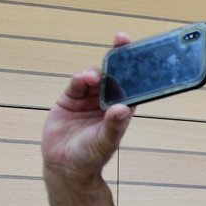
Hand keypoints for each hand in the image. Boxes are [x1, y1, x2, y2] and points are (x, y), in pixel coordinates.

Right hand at [41, 34, 134, 178]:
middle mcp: (106, 102)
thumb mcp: (105, 142)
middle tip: (121, 39)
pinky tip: (82, 79)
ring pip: (95, 77)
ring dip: (96, 72)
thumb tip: (123, 108)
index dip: (136, 68)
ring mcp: (87, 100)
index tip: (140, 51)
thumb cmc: (91, 157)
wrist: (65, 166)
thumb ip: (113, 126)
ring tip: (92, 77)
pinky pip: (76, 85)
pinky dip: (79, 79)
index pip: (132, 85)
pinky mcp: (69, 100)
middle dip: (117, 57)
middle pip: (114, 75)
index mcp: (121, 111)